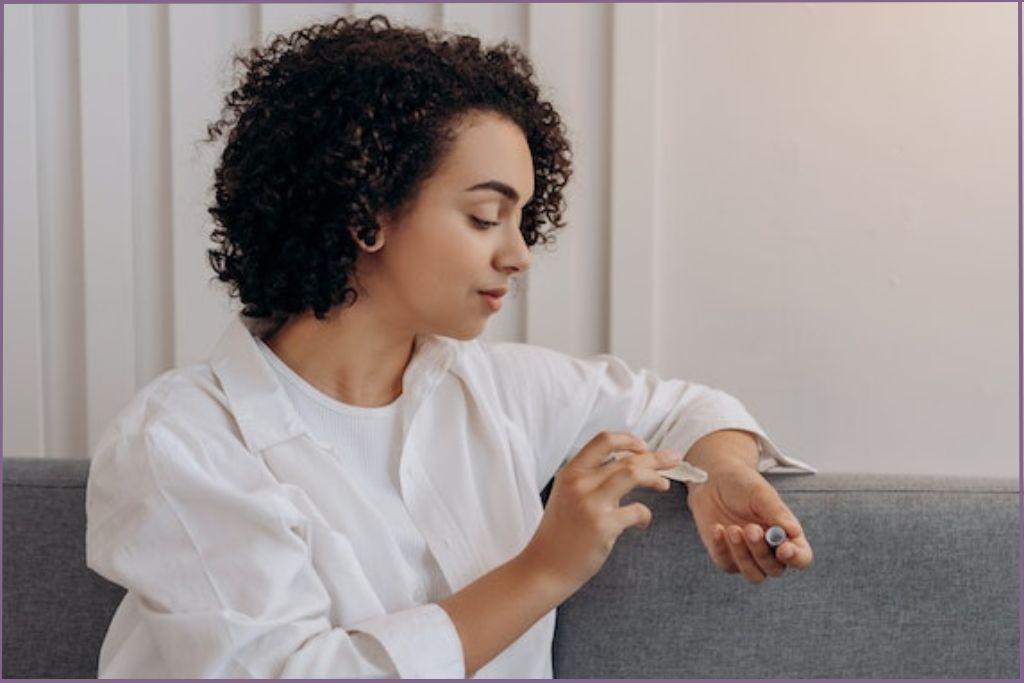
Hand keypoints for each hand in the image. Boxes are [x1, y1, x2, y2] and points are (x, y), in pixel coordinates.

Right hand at [523, 431, 680, 593]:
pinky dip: (645, 515)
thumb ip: (590, 478)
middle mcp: (580, 483)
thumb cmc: (560, 532)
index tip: (643, 447)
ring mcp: (591, 504)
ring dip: (655, 478)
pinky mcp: (603, 526)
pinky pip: (637, 511)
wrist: (545, 566)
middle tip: (674, 459)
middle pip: (627, 458)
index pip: (603, 441)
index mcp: (571, 472)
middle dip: (656, 457)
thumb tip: (626, 466)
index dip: (628, 440)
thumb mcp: (566, 495)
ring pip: (633, 474)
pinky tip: (642, 522)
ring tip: (664, 485)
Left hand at [685, 462, 812, 583]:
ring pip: (754, 575)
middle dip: (761, 552)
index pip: (801, 557)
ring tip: (732, 529)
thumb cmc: (743, 486)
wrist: (713, 481)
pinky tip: (718, 528)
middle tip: (750, 528)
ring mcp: (748, 557)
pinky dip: (722, 548)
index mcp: (787, 535)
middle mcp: (771, 551)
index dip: (796, 558)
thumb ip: (776, 513)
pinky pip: (727, 564)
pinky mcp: (726, 557)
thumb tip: (794, 531)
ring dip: (743, 556)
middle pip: (775, 569)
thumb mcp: (760, 494)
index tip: (783, 549)